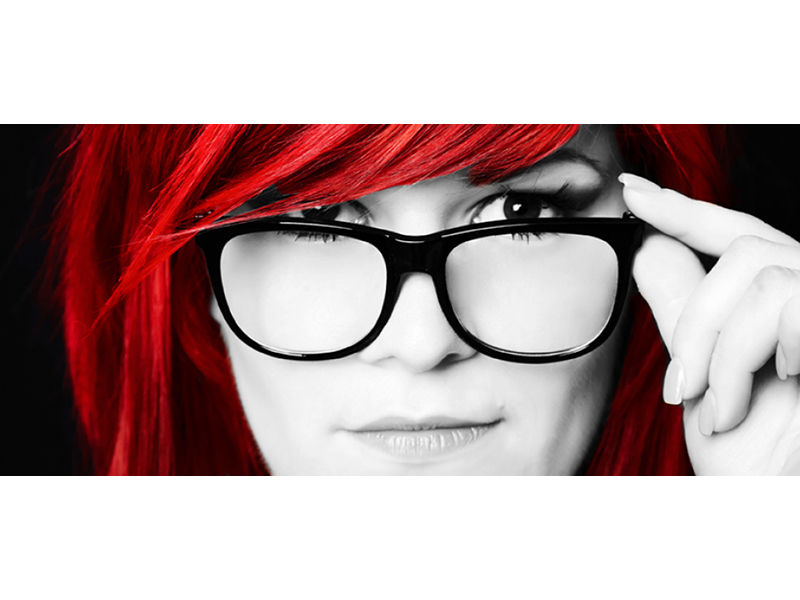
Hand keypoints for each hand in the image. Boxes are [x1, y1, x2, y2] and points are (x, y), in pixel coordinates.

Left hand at [620, 173, 799, 474]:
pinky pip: (782, 304)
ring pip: (758, 275)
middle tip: (681, 388)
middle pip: (744, 249)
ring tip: (714, 406)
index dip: (687, 210)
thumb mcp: (703, 373)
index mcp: (786, 302)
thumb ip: (683, 307)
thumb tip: (649, 246)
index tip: (631, 192)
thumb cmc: (754, 456)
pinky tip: (746, 403)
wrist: (779, 503)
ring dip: (716, 349)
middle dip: (696, 317)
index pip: (738, 236)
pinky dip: (741, 360)